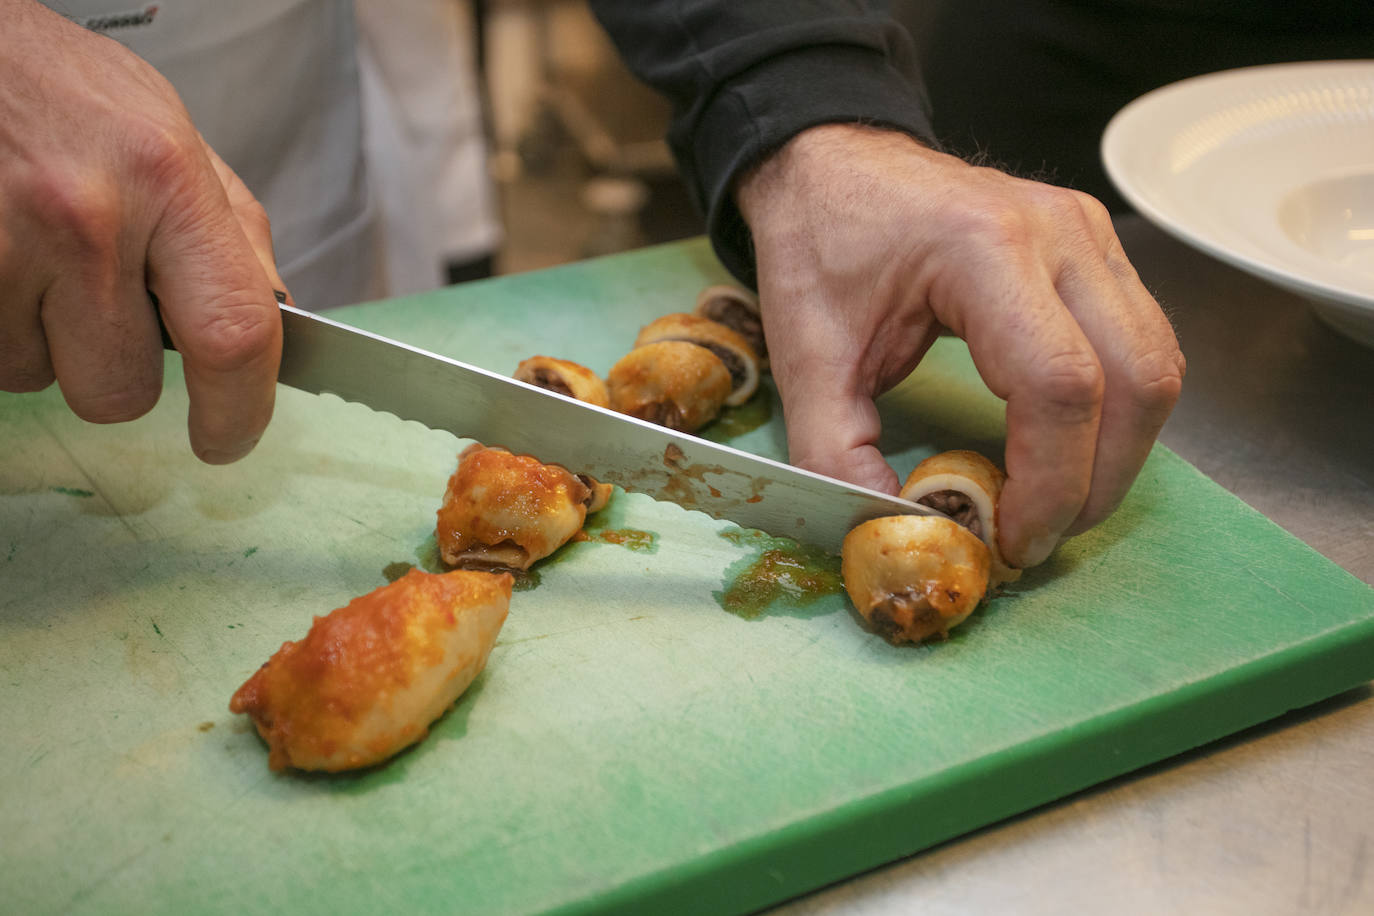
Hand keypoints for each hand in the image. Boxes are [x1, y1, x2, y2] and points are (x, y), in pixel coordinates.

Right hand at [0, 0, 285, 462]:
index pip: (233, 335)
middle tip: (103, 307)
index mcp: (167, 180)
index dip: (240, 410)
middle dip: (117, 372)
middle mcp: (86, 217)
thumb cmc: (65, 91)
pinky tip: (5, 263)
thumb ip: (230, 232)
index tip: (230, 438)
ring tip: (38, 262)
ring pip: (40, 378)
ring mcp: (3, 246)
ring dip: (45, 345)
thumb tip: (276, 320)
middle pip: (122, 390)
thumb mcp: (172, 135)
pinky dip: (0, 328)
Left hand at [736, 124, 1183, 567]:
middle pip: (1136, 381)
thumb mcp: (807, 355)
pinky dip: (1118, 412)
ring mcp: (1088, 235)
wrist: (831, 165)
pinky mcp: (1096, 250)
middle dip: (1097, 482)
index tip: (1011, 540)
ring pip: (1156, 365)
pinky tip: (1065, 448)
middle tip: (1037, 537)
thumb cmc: (820, 243)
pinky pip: (1142, 344)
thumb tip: (894, 534)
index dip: (1051, 483)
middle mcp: (1059, 233)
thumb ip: (835, 453)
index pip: (1061, 385)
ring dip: (1119, 453)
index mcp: (983, 248)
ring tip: (1053, 502)